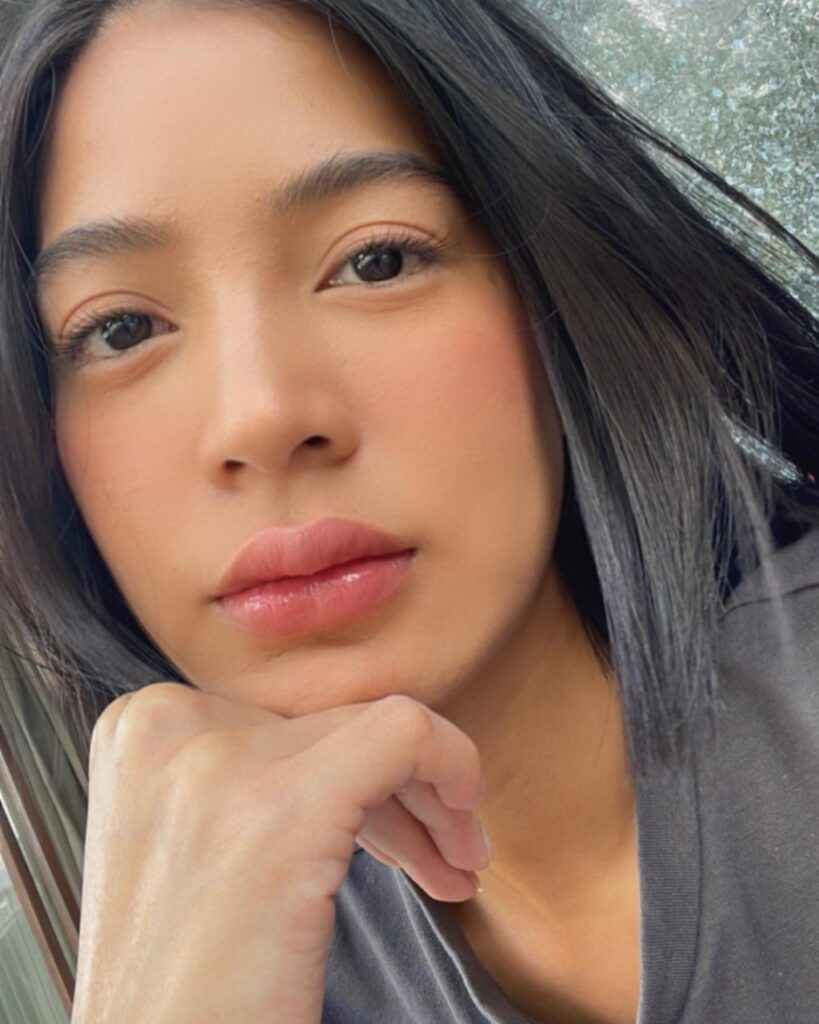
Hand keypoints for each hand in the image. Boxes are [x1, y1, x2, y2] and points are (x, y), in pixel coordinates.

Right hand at [70, 682, 489, 1023]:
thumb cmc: (183, 985)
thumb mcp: (192, 849)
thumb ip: (244, 782)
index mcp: (142, 729)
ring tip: (453, 866)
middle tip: (441, 856)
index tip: (389, 839)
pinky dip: (452, 764)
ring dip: (427, 798)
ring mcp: (217, 763)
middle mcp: (170, 726)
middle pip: (332, 725)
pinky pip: (405, 734)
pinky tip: (465, 836)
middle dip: (399, 791)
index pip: (286, 718)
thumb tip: (355, 753)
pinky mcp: (279, 811)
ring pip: (373, 728)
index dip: (348, 775)